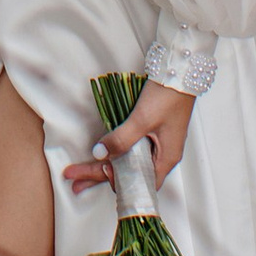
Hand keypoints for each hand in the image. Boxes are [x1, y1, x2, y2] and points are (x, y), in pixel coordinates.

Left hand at [62, 81, 193, 195]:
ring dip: (105, 165)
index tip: (98, 171)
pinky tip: (102, 155)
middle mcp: (163, 156)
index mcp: (166, 159)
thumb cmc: (168, 96)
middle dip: (101, 177)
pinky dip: (115, 153)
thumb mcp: (142, 119)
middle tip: (75, 183)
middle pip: (129, 175)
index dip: (118, 182)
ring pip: (128, 162)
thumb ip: (121, 139)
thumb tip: (99, 154)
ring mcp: (158, 144)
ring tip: (80, 171)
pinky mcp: (153, 132)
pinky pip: (132, 150)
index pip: (140, 184)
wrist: (181, 72)